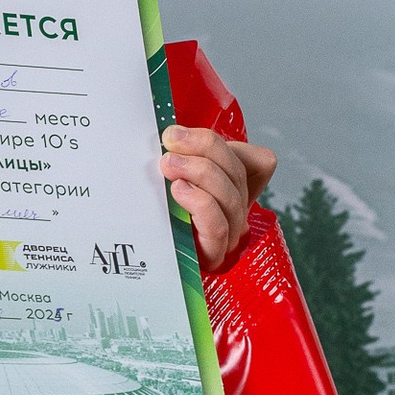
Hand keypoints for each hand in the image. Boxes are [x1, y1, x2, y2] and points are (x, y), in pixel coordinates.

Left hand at [162, 126, 275, 268]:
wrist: (135, 262)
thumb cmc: (151, 217)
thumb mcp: (168, 179)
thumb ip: (179, 157)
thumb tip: (171, 132)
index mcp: (233, 188)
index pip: (259, 162)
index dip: (225, 144)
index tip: (177, 133)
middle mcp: (236, 211)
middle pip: (238, 173)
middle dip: (204, 148)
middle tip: (170, 141)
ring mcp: (228, 235)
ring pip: (231, 197)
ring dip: (200, 172)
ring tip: (169, 164)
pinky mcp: (212, 255)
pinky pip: (217, 226)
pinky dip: (200, 202)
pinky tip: (179, 190)